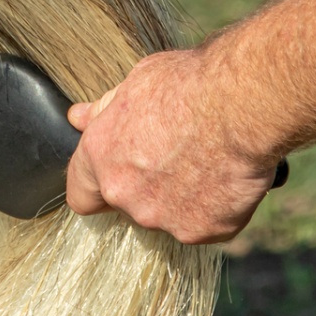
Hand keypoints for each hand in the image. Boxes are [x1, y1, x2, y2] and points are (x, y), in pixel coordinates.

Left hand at [64, 49, 282, 243]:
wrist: (238, 105)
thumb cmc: (185, 85)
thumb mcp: (134, 85)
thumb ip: (103, 111)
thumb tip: (77, 117)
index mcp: (101, 158)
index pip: (81, 194)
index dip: (96, 184)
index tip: (114, 171)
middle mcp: (127, 195)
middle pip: (128, 203)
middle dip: (145, 184)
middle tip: (172, 152)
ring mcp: (166, 218)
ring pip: (167, 214)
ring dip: (179, 196)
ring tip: (203, 158)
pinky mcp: (205, 231)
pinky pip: (205, 222)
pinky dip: (214, 205)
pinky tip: (224, 173)